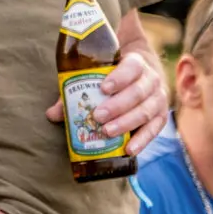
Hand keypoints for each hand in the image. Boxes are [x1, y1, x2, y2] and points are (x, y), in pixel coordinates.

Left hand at [45, 49, 167, 157]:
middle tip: (98, 116)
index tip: (103, 88)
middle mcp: (151, 80)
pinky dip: (142, 140)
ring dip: (127, 123)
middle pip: (138, 92)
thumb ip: (77, 88)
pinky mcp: (160, 116)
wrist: (142, 72)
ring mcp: (158, 99)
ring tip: (107, 132)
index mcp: (136, 63)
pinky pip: (154, 129)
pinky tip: (129, 150)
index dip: (119, 78)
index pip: (132, 67)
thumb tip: (52, 114)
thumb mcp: (98, 71)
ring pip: (146, 111)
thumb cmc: (113, 72)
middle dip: (118, 105)